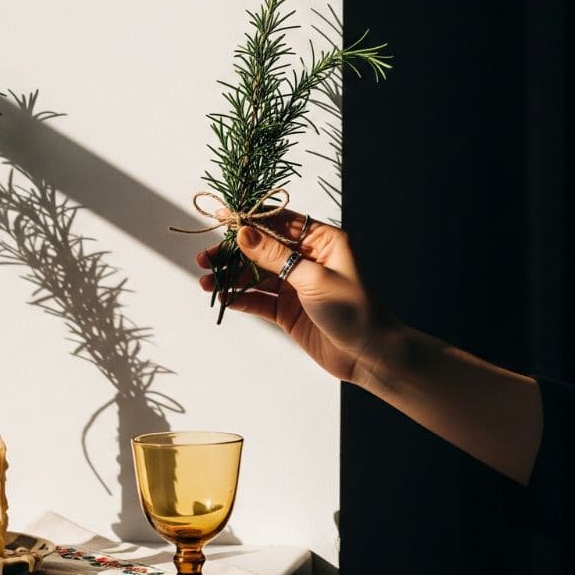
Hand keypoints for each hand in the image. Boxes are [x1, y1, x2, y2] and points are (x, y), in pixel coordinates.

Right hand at [196, 212, 390, 384]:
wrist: (369, 354)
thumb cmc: (353, 309)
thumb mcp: (313, 278)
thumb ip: (275, 256)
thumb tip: (244, 234)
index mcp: (321, 241)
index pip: (279, 223)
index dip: (249, 221)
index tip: (220, 219)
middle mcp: (306, 259)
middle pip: (261, 250)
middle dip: (232, 254)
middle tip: (204, 259)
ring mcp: (295, 285)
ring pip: (256, 276)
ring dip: (231, 278)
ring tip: (205, 283)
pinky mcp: (288, 311)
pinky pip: (259, 300)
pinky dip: (241, 299)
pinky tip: (223, 298)